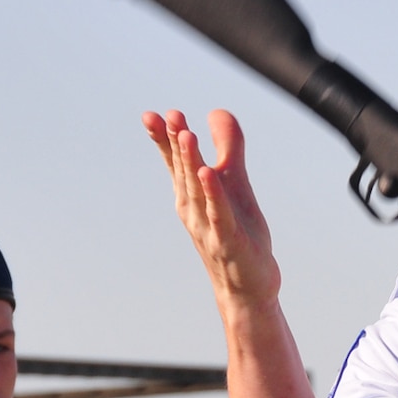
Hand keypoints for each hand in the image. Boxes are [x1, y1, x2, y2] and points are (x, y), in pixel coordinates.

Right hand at [144, 109, 280, 308]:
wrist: (247, 285)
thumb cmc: (237, 233)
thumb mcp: (234, 184)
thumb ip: (227, 147)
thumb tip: (215, 112)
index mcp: (191, 194)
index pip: (174, 162)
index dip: (163, 139)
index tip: (150, 115)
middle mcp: (193, 209)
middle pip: (183, 170)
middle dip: (176, 142)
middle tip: (171, 115)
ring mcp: (207, 226)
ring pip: (197, 190)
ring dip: (191, 162)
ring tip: (186, 135)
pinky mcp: (228, 241)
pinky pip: (219, 215)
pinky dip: (213, 195)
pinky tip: (208, 175)